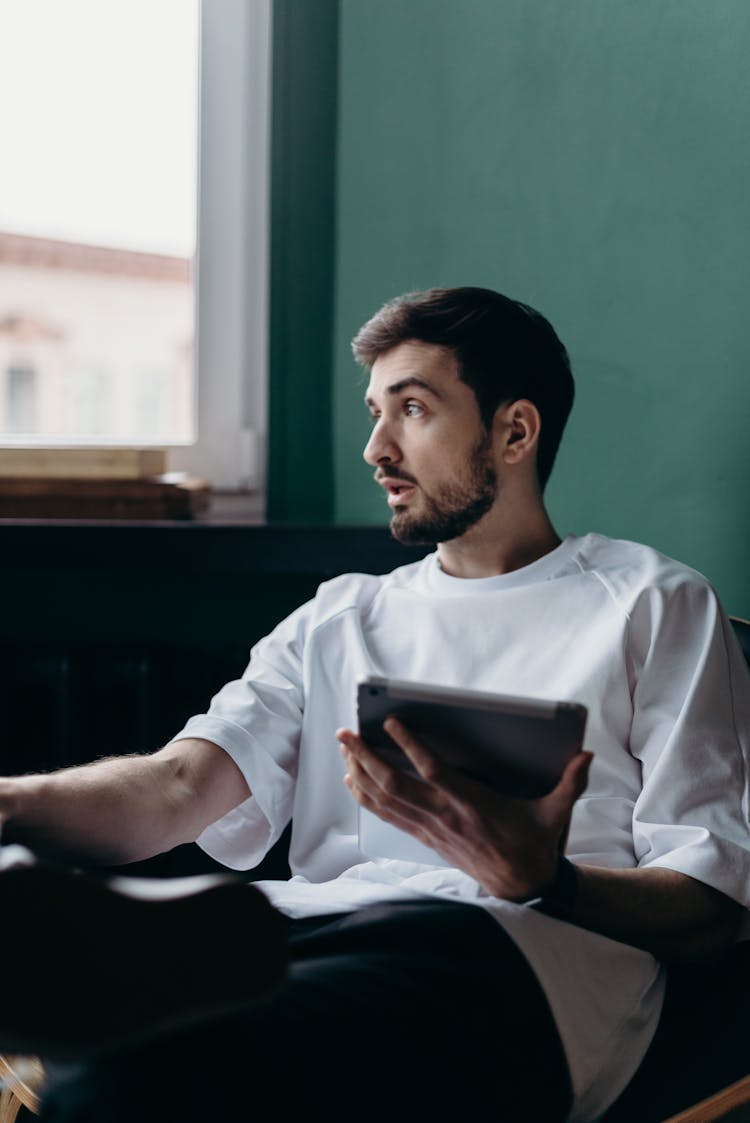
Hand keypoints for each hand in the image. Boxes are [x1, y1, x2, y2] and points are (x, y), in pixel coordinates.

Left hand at [337, 718, 591, 900]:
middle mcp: (445, 816)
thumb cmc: (534, 845)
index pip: (433, 771)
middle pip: (394, 783)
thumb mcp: (555, 813)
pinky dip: (367, 797)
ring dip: (360, 773)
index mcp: (472, 804)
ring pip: (385, 799)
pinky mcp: (426, 838)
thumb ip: (569, 783)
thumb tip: (586, 755)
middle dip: (366, 757)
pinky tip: (352, 782)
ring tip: (343, 749)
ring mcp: (431, 828)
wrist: (522, 888)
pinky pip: (388, 816)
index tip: (391, 722)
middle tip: (345, 733)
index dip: (410, 746)